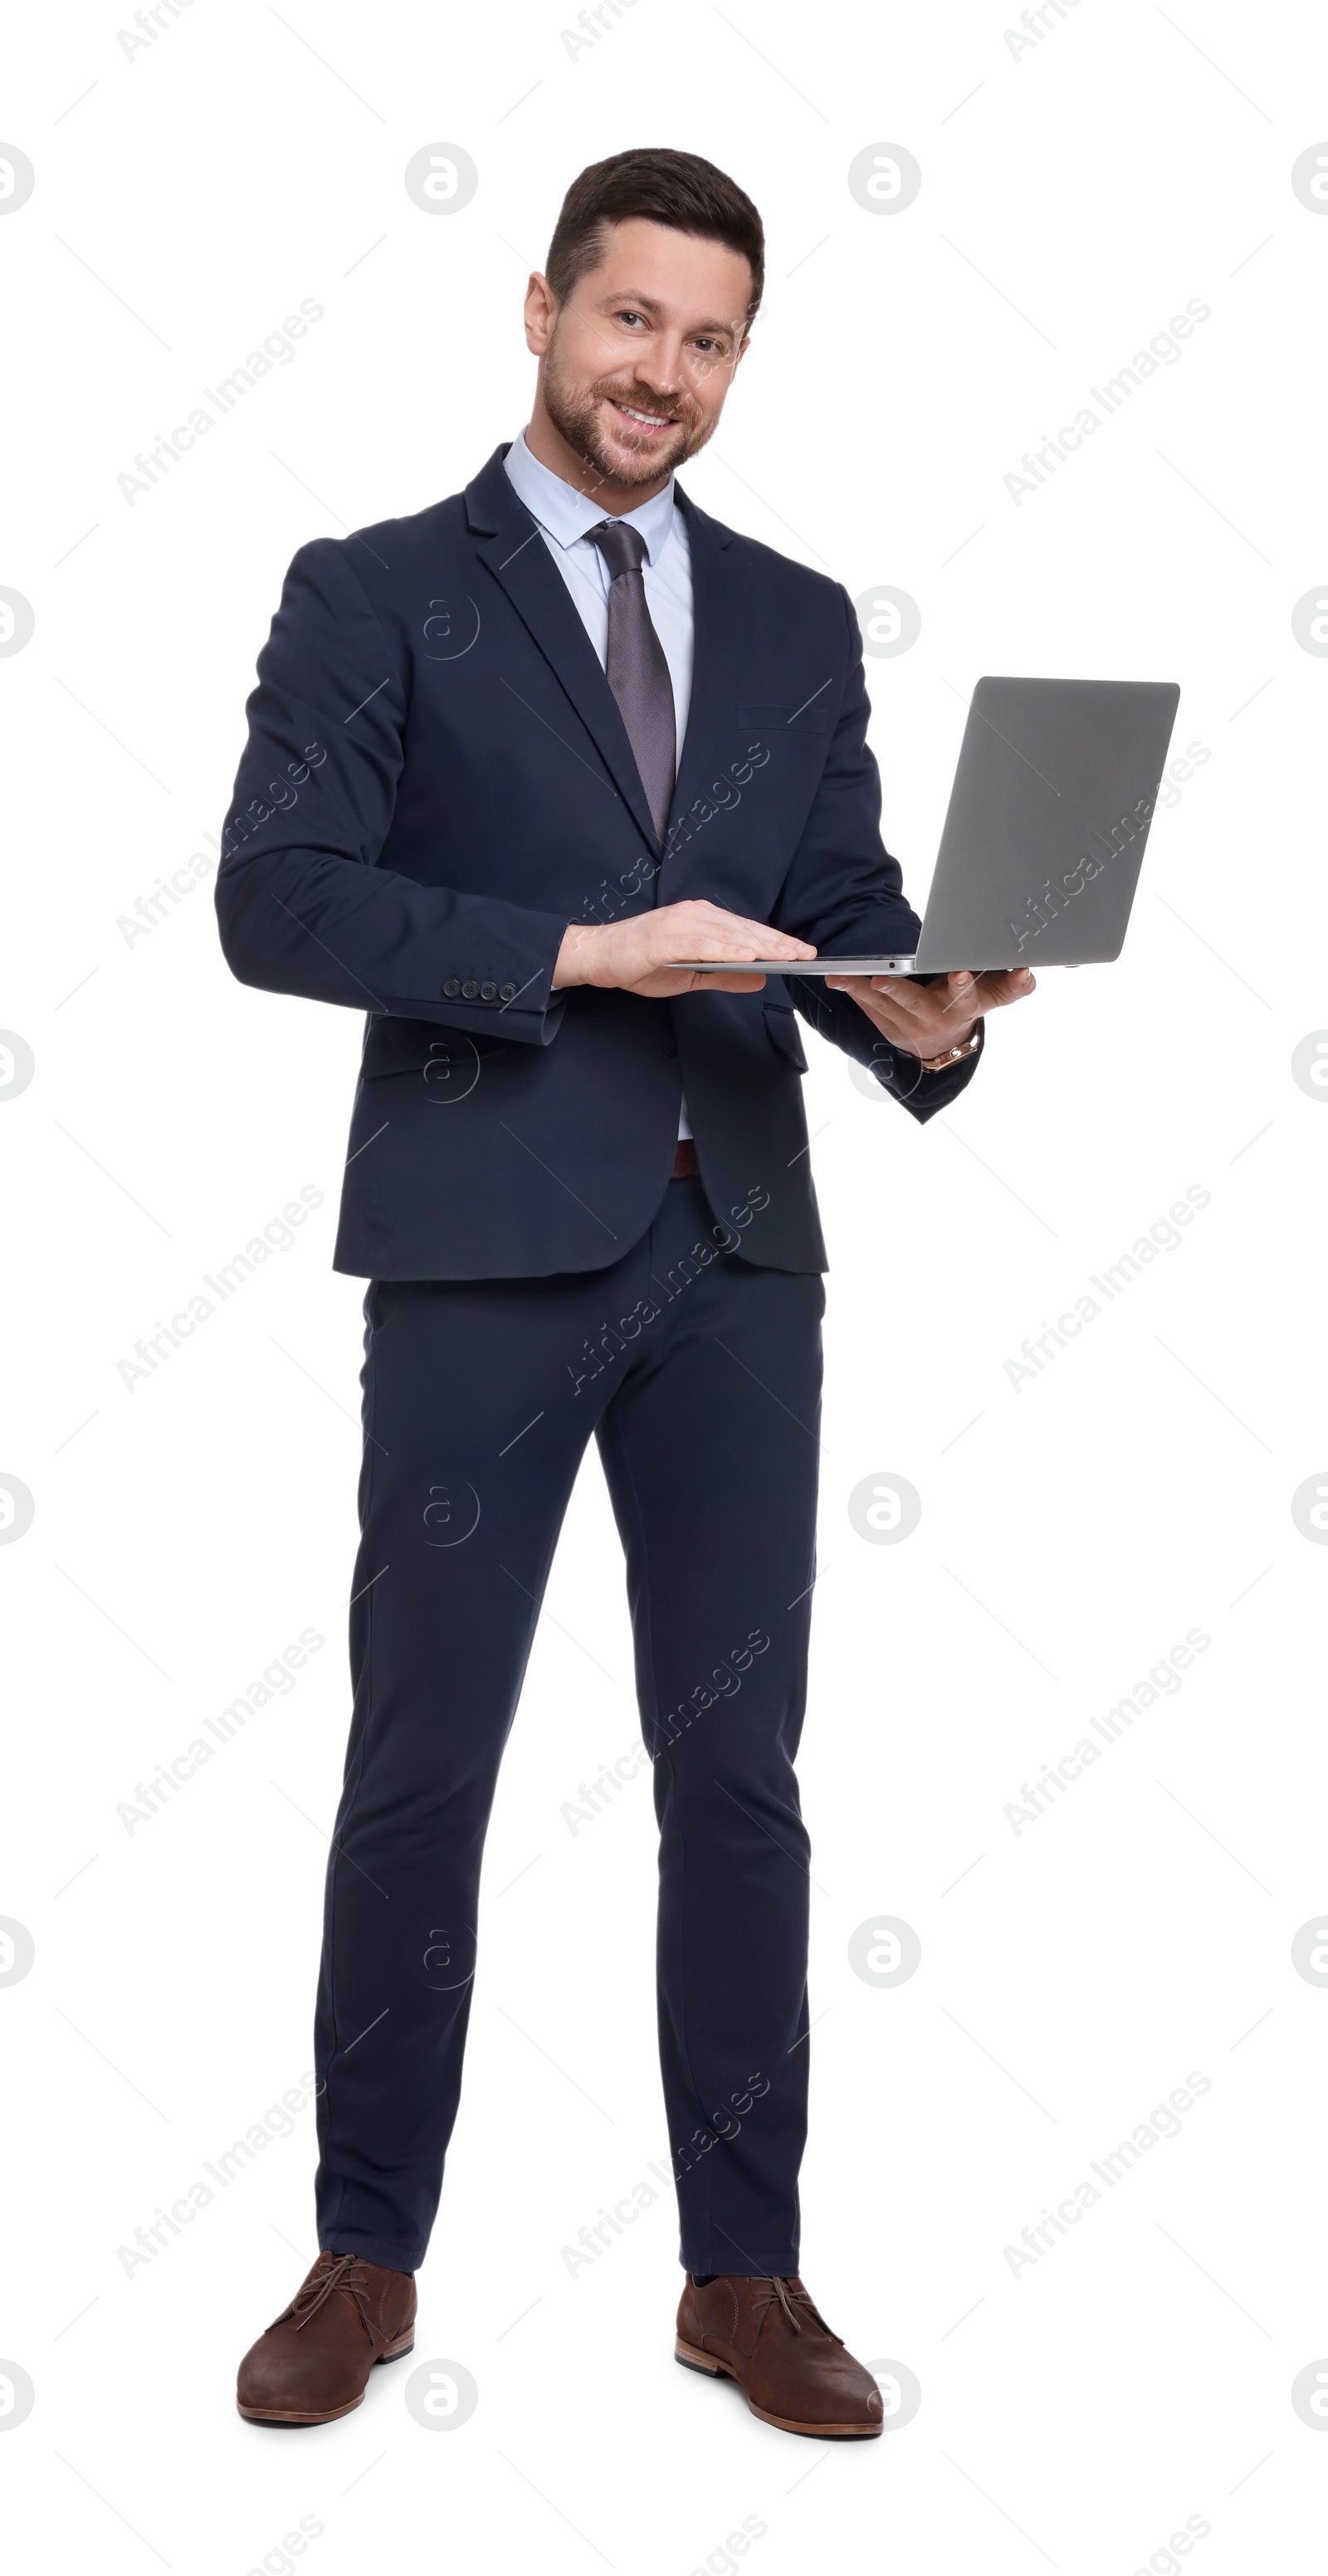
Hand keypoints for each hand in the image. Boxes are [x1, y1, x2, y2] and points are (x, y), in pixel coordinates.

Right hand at [553, 901, 815, 997]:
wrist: (599, 957)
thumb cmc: (639, 963)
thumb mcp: (691, 975)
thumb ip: (725, 976)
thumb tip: (760, 979)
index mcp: (702, 920)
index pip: (747, 931)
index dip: (776, 941)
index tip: (802, 951)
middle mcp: (696, 914)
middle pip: (745, 930)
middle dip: (777, 943)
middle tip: (805, 954)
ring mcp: (681, 922)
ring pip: (729, 935)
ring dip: (759, 946)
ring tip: (786, 956)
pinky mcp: (666, 936)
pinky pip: (703, 943)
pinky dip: (726, 950)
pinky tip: (747, 957)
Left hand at [822, 965, 1035, 1056]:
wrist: (945, 1048)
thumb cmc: (969, 1008)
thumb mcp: (995, 998)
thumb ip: (1014, 985)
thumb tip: (1027, 971)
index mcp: (962, 1007)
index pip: (965, 996)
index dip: (963, 984)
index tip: (959, 972)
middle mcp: (934, 1018)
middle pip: (915, 1004)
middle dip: (899, 992)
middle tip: (882, 979)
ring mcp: (908, 1025)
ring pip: (883, 1006)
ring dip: (862, 989)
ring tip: (843, 975)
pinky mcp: (887, 1027)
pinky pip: (868, 1009)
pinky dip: (852, 992)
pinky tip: (837, 978)